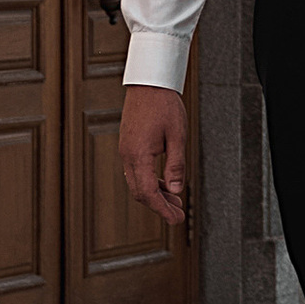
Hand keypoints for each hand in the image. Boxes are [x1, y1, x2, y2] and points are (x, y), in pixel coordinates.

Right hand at [119, 83, 188, 227]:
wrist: (148, 83)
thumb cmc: (163, 105)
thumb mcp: (177, 136)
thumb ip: (176, 165)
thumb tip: (176, 190)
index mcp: (139, 155)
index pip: (148, 193)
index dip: (162, 209)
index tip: (176, 219)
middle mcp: (128, 155)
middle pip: (140, 192)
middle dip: (159, 205)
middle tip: (178, 213)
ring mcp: (126, 150)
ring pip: (137, 183)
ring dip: (155, 194)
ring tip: (174, 199)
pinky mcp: (128, 145)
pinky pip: (135, 171)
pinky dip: (149, 181)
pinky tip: (164, 182)